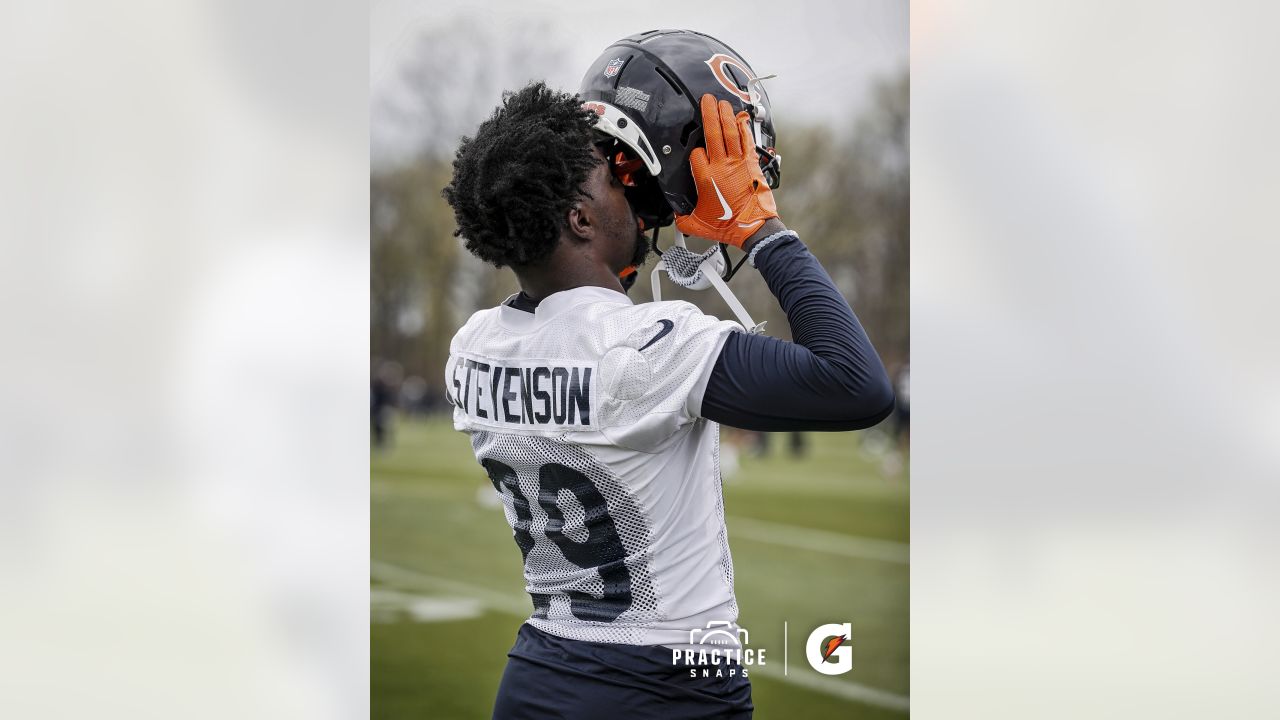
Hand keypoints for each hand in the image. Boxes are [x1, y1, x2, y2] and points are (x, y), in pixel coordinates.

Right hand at [675, 94, 779, 247]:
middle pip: (713, 133)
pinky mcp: (751, 163)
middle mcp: (721, 166)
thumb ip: (684, 220)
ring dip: (725, 115)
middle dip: (709, 114)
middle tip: (706, 100)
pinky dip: (743, 127)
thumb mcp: (698, 225)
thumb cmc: (729, 226)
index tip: (694, 152)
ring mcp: (738, 162)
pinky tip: (741, 118)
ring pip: (730, 132)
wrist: (754, 227)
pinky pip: (746, 140)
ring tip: (721, 103)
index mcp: (706, 178)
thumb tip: (677, 218)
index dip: (693, 151)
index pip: (695, 154)